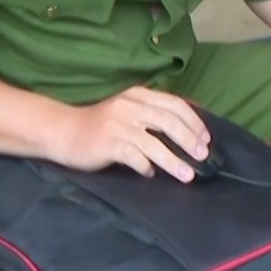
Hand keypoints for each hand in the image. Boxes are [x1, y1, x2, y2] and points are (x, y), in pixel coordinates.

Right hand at [52, 87, 210, 181]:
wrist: (64, 131)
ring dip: (173, 161)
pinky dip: (146, 167)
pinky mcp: (107, 143)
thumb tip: (190, 130)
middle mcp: (129, 106)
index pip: (175, 104)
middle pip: (168, 122)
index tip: (206, 139)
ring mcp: (117, 124)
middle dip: (189, 140)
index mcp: (139, 95)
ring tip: (187, 175)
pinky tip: (150, 174)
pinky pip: (133, 157)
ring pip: (153, 143)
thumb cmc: (103, 125)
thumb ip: (154, 115)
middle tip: (203, 156)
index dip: (194, 121)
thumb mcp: (130, 110)